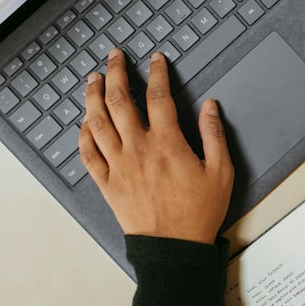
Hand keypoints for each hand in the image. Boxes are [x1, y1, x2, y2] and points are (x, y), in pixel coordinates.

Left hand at [79, 49, 233, 243]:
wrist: (174, 249)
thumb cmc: (198, 213)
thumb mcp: (221, 172)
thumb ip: (214, 135)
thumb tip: (210, 106)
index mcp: (167, 143)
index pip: (159, 96)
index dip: (157, 73)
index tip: (155, 59)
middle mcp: (138, 150)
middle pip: (120, 101)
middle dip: (116, 73)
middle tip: (114, 56)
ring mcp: (118, 166)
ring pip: (97, 122)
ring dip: (93, 96)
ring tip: (93, 79)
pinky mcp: (107, 183)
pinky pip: (88, 154)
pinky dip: (83, 134)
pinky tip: (84, 123)